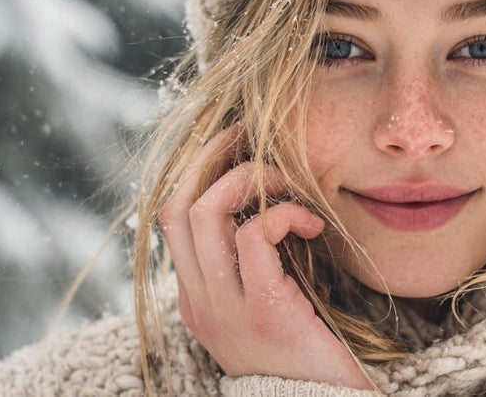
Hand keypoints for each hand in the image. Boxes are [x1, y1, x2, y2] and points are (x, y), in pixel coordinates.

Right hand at [158, 124, 372, 389]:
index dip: (199, 170)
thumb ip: (256, 263)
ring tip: (288, 181)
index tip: (236, 144)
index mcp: (196, 298)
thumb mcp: (269, 303)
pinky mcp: (264, 311)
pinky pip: (256, 235)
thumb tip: (267, 201)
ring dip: (251, 178)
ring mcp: (225, 309)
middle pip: (177, 205)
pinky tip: (313, 225)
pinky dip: (284, 214)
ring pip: (206, 212)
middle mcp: (199, 302)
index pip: (172, 217)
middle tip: (250, 133)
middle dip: (212, 155)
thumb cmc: (308, 352)